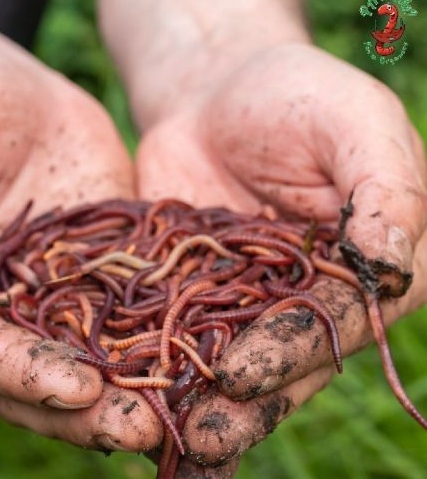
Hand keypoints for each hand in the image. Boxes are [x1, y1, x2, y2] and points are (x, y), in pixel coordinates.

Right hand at [0, 0, 160, 452]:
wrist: (4, 94)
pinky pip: (145, 296)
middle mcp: (14, 307)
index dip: (24, 375)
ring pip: (106, 344)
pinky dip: (171, 322)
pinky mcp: (114, 263)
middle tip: (147, 427)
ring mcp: (70, 287)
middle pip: (51, 370)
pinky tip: (208, 341)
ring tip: (190, 403)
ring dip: (142, 378)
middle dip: (97, 403)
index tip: (76, 390)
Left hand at [136, 43, 426, 465]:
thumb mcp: (354, 123)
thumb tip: (394, 261)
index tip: (243, 375)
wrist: (216, 91)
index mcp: (370, 262)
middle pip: (283, 353)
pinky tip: (136, 391)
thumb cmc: (295, 95)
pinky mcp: (200, 286)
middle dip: (244, 397)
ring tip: (169, 436)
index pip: (338, 320)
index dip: (293, 351)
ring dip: (201, 395)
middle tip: (201, 437)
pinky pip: (183, 325)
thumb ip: (385, 188)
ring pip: (232, 353)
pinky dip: (164, 357)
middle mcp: (316, 291)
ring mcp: (253, 295)